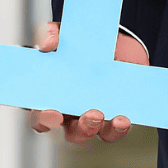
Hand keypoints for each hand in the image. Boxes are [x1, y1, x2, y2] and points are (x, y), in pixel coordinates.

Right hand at [27, 21, 146, 143]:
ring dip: (104, 130)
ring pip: (96, 133)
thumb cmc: (81, 45)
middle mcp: (72, 113)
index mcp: (54, 98)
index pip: (41, 117)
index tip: (53, 114)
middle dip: (82, 129)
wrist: (115, 41)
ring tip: (116, 119)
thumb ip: (52, 35)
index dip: (44, 119)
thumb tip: (48, 44)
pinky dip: (120, 127)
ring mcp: (95, 116)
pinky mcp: (116, 113)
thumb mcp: (64, 34)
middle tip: (93, 115)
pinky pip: (116, 129)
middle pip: (72, 132)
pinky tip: (125, 119)